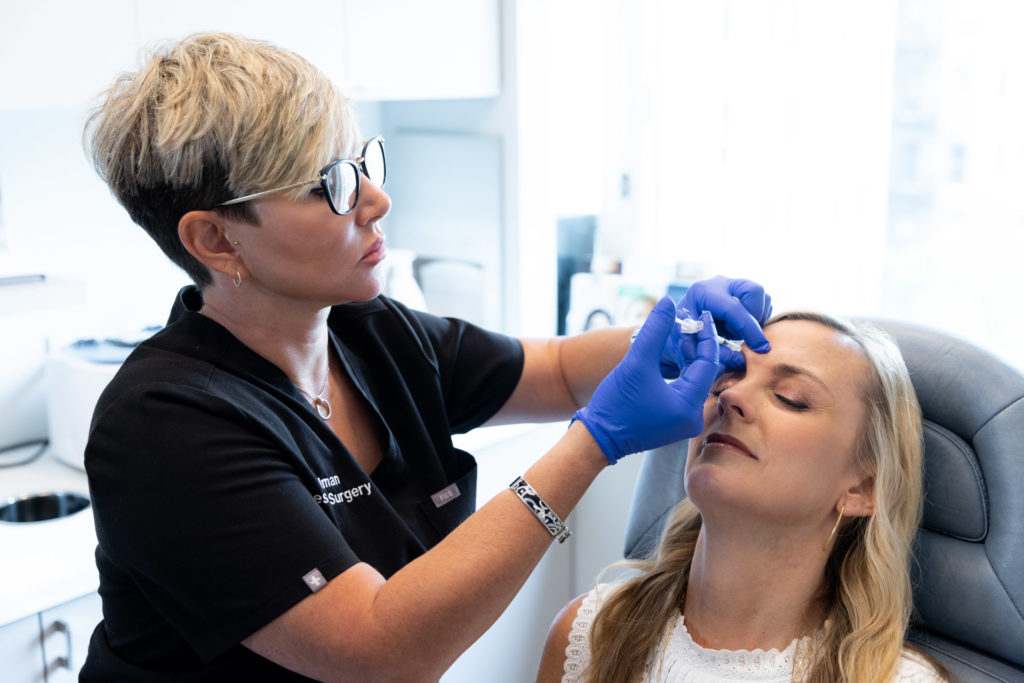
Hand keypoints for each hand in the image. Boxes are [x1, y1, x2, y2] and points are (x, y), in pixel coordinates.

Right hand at [575, 297, 718, 463]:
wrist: (597, 438)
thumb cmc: (615, 404)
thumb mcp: (637, 362)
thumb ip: (655, 330)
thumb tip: (669, 302)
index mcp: (688, 406)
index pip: (708, 364)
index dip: (706, 336)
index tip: (704, 316)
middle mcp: (692, 417)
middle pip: (704, 373)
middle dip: (698, 345)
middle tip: (691, 321)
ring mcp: (683, 422)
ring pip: (694, 381)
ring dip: (689, 358)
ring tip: (681, 333)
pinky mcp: (673, 422)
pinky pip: (685, 391)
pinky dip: (682, 372)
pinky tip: (674, 355)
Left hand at [660, 275, 772, 376]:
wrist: (678, 331)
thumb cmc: (683, 339)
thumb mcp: (695, 348)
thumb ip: (717, 354)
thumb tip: (743, 360)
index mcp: (702, 292)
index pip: (733, 309)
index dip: (750, 330)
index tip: (760, 348)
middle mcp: (718, 284)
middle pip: (753, 290)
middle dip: (756, 316)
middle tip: (746, 335)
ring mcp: (731, 285)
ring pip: (761, 296)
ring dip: (757, 318)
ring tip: (736, 332)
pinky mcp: (740, 291)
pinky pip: (762, 302)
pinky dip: (757, 317)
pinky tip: (739, 328)